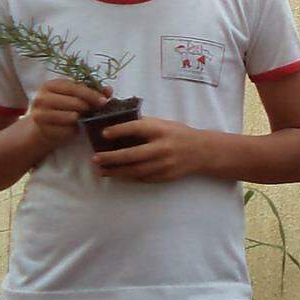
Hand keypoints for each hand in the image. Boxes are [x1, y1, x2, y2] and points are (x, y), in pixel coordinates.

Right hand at [26, 76, 107, 148]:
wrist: (45, 127)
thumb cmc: (63, 107)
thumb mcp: (75, 96)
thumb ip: (92, 92)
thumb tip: (109, 89)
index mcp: (50, 85)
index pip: (74, 87)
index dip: (91, 94)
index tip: (104, 101)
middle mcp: (42, 98)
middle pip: (73, 102)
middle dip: (88, 106)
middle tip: (96, 110)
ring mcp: (40, 114)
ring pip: (71, 116)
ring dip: (82, 118)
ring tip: (85, 118)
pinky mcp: (43, 129)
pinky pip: (66, 129)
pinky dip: (74, 129)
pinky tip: (76, 127)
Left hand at [92, 115, 208, 181]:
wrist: (203, 152)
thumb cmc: (179, 134)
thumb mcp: (164, 124)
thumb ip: (144, 125)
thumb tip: (118, 122)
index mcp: (162, 130)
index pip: (137, 128)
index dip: (119, 130)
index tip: (104, 133)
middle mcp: (163, 147)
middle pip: (132, 154)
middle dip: (111, 157)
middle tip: (95, 158)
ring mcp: (165, 164)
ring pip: (135, 170)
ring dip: (116, 171)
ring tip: (101, 170)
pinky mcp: (166, 176)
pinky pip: (143, 177)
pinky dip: (129, 176)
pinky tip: (118, 175)